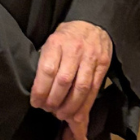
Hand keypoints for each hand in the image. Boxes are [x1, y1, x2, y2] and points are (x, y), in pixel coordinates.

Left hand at [31, 21, 112, 139]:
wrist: (92, 24)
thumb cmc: (66, 38)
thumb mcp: (51, 43)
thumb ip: (46, 64)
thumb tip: (38, 94)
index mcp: (57, 42)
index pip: (48, 70)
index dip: (41, 91)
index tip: (36, 103)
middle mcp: (75, 49)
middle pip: (64, 81)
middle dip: (54, 101)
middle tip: (48, 110)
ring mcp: (91, 57)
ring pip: (81, 88)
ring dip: (70, 107)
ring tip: (61, 115)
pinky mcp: (103, 64)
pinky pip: (94, 89)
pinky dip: (85, 105)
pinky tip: (77, 114)